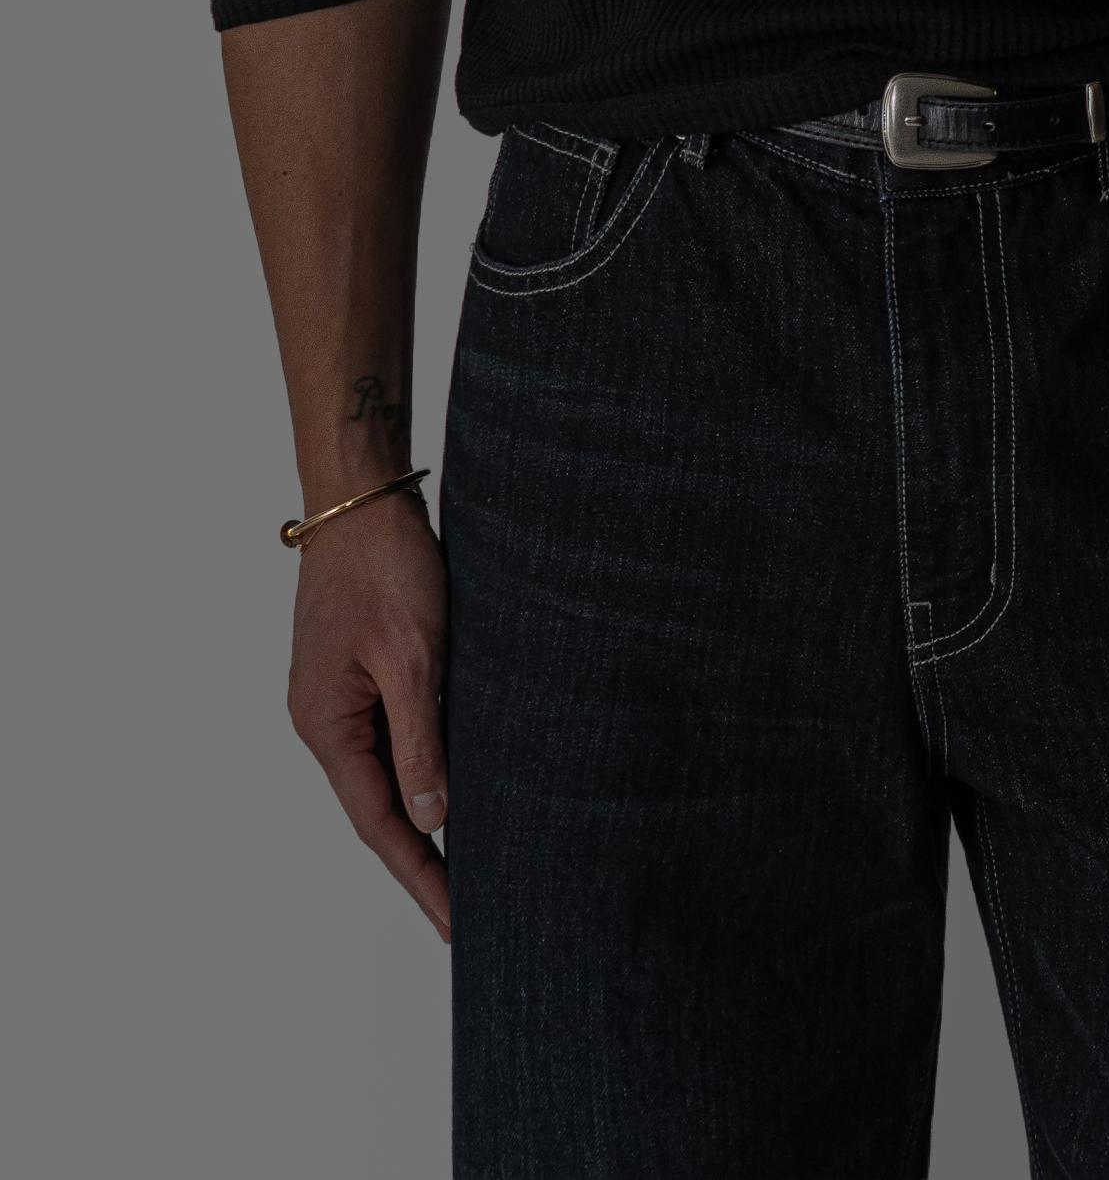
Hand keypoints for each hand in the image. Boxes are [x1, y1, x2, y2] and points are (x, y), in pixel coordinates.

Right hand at [286, 491, 451, 940]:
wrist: (363, 498)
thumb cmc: (386, 567)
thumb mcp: (413, 658)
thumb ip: (421, 741)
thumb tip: (432, 820)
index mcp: (326, 725)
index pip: (379, 824)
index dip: (421, 876)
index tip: (458, 923)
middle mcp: (323, 720)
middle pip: (377, 810)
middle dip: (423, 862)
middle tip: (472, 913)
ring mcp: (338, 698)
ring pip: (385, 775)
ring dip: (423, 820)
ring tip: (471, 867)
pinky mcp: (359, 673)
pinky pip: (391, 739)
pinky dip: (422, 771)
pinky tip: (453, 789)